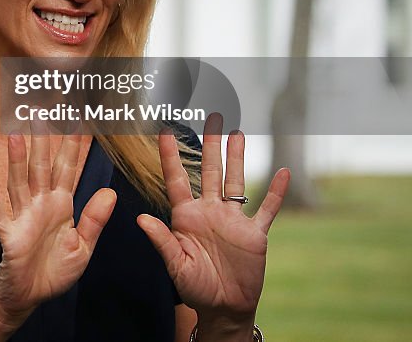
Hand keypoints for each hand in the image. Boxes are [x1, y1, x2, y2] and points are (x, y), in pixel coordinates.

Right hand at [0, 129, 116, 326]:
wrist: (31, 297)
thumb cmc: (55, 270)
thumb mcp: (84, 246)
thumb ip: (94, 219)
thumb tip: (110, 192)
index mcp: (61, 204)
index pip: (67, 169)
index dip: (72, 146)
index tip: (78, 121)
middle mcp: (40, 204)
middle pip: (41, 167)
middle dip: (42, 140)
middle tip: (41, 112)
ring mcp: (23, 218)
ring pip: (19, 183)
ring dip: (16, 161)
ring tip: (15, 136)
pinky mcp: (10, 236)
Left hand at [137, 113, 290, 323]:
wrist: (223, 307)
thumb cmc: (194, 286)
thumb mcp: (175, 264)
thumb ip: (161, 240)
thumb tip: (141, 219)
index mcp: (186, 215)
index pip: (176, 178)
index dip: (171, 155)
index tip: (164, 130)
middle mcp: (209, 211)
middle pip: (209, 171)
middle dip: (210, 144)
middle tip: (212, 116)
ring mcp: (233, 220)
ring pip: (236, 182)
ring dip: (237, 158)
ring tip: (238, 133)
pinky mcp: (255, 234)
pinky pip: (267, 209)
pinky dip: (275, 192)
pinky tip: (283, 172)